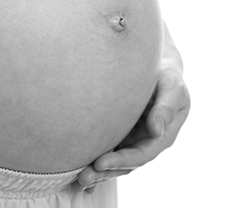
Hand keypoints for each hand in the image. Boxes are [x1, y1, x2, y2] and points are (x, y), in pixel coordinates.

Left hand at [75, 63, 190, 192]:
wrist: (156, 69)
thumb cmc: (168, 77)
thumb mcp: (173, 88)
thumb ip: (167, 107)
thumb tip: (157, 130)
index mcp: (161, 137)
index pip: (140, 155)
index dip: (121, 161)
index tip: (100, 163)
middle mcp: (145, 142)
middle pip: (124, 164)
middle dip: (104, 173)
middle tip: (83, 177)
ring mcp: (130, 140)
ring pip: (113, 162)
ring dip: (96, 172)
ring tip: (77, 179)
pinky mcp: (118, 134)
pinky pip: (105, 151)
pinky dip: (94, 165)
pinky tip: (76, 176)